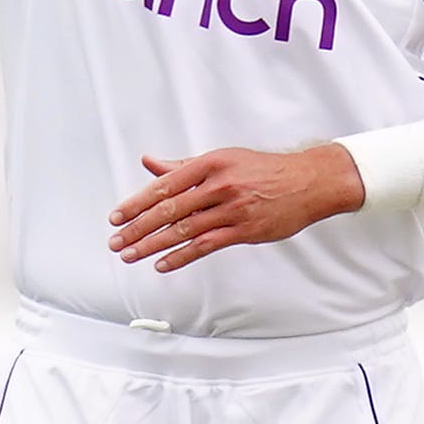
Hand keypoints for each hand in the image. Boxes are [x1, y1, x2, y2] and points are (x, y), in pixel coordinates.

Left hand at [107, 144, 363, 273]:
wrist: (307, 181)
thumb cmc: (262, 169)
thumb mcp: (222, 159)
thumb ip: (183, 165)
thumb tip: (149, 162)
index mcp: (211, 163)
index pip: (165, 185)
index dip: (137, 203)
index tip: (117, 217)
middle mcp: (220, 184)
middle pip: (170, 208)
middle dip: (138, 227)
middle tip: (116, 241)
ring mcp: (233, 208)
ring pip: (184, 229)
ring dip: (153, 245)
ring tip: (131, 255)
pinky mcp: (244, 229)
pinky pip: (206, 244)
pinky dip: (181, 255)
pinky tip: (162, 264)